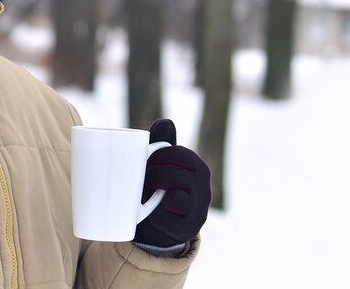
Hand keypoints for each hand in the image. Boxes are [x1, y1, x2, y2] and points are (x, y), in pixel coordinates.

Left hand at [134, 119, 211, 246]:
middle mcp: (204, 188)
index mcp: (199, 167)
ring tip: (150, 194)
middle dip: (153, 174)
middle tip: (144, 178)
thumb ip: (162, 143)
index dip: (159, 155)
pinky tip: (155, 214)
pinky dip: (155, 217)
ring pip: (172, 197)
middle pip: (173, 175)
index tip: (148, 159)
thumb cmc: (161, 186)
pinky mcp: (190, 229)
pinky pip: (166, 219)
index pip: (180, 153)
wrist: (163, 223)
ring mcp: (200, 209)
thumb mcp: (162, 164)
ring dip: (155, 195)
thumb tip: (165, 121)